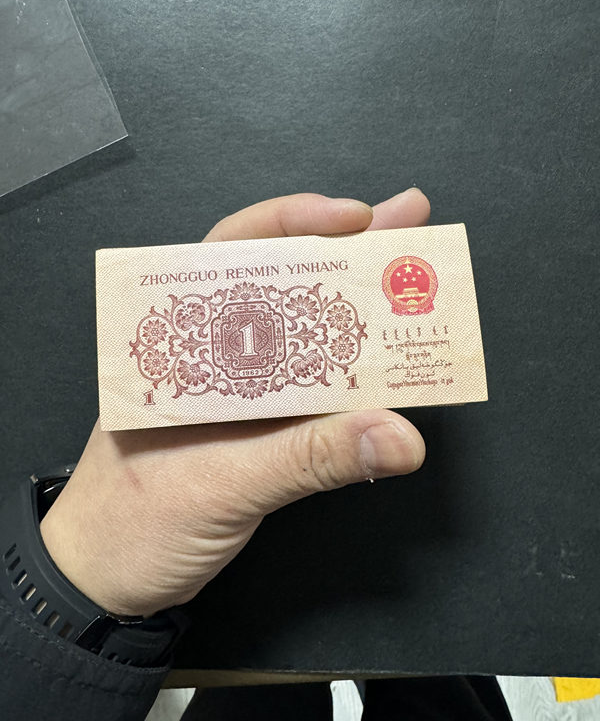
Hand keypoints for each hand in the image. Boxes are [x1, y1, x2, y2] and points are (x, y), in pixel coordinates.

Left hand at [41, 190, 429, 616]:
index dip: (294, 224)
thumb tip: (399, 435)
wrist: (106, 583)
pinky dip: (354, 372)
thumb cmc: (131, 525)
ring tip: (412, 277)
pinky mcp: (260, 429)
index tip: (355, 217)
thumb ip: (309, 457)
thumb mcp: (221, 483)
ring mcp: (238, 391)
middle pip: (282, 283)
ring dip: (356, 306)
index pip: (234, 255)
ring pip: (303, 332)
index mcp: (180, 341)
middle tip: (410, 222)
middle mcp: (211, 354)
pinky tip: (390, 357)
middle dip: (347, 250)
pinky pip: (314, 389)